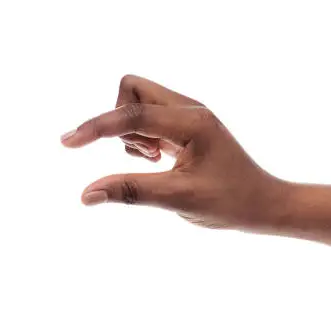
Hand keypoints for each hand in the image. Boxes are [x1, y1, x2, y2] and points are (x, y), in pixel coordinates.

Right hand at [61, 75, 286, 228]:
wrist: (263, 204)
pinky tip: (158, 159)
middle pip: (133, 89)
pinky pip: (148, 117)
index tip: (67, 143)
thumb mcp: (179, 199)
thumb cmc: (230, 202)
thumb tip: (86, 194)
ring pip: (138, 102)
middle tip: (140, 154)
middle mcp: (189, 109)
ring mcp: (187, 116)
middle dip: (119, 119)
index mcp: (191, 122)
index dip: (96, 127)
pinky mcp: (185, 126)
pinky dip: (141, 136)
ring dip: (131, 131)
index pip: (132, 114)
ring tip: (153, 160)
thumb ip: (132, 192)